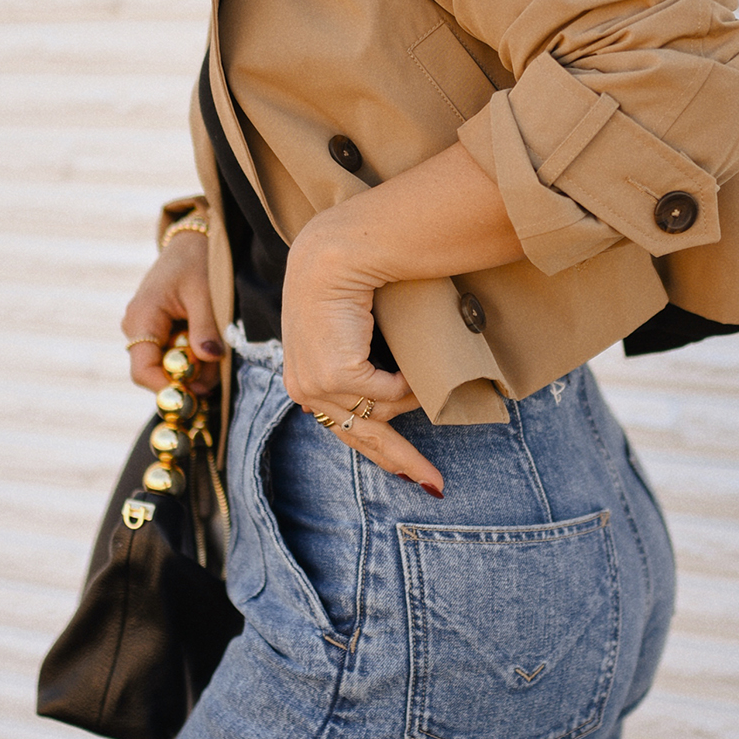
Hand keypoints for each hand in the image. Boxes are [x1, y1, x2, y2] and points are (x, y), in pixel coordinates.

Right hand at [120, 227, 223, 394]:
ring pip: (169, 367)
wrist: (192, 240)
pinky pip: (174, 355)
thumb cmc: (197, 260)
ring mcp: (146, 331)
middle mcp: (137, 328)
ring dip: (196, 368)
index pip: (143, 371)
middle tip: (219, 370)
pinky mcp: (159, 332)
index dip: (167, 389)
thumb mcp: (206, 292)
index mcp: (142, 318)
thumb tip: (208, 358)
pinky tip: (209, 343)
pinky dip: (194, 356)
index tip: (196, 397)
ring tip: (218, 349)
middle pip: (158, 373)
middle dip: (189, 378)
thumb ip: (206, 327)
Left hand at [281, 216, 444, 496]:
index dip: (380, 452)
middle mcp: (302, 387)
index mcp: (303, 379)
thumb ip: (366, 365)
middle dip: (402, 462)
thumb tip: (405, 396)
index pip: (343, 429)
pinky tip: (413, 363)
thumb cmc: (349, 283)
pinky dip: (406, 383)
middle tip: (437, 485)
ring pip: (380, 415)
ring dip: (410, 398)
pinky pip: (387, 395)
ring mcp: (315, 384)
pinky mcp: (334, 376)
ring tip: (430, 380)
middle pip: (360, 438)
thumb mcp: (353, 332)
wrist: (336, 253)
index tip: (412, 474)